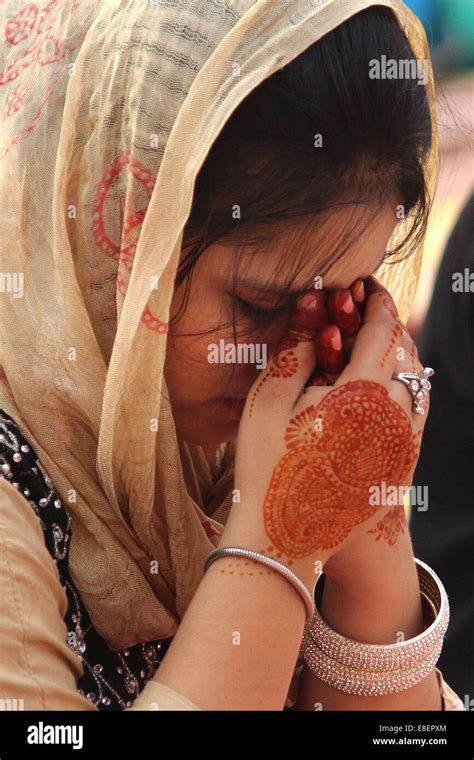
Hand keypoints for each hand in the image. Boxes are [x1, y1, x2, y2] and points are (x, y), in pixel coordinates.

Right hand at [227, 277, 427, 588]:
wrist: (284, 538)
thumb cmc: (267, 465)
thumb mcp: (270, 399)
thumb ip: (296, 344)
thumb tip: (314, 296)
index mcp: (363, 394)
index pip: (382, 330)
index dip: (374, 300)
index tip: (364, 284)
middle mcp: (396, 417)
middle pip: (406, 352)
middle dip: (389, 324)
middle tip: (365, 310)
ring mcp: (405, 445)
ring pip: (417, 383)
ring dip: (398, 355)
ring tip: (372, 344)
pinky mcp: (403, 466)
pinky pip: (417, 413)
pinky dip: (403, 388)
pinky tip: (379, 387)